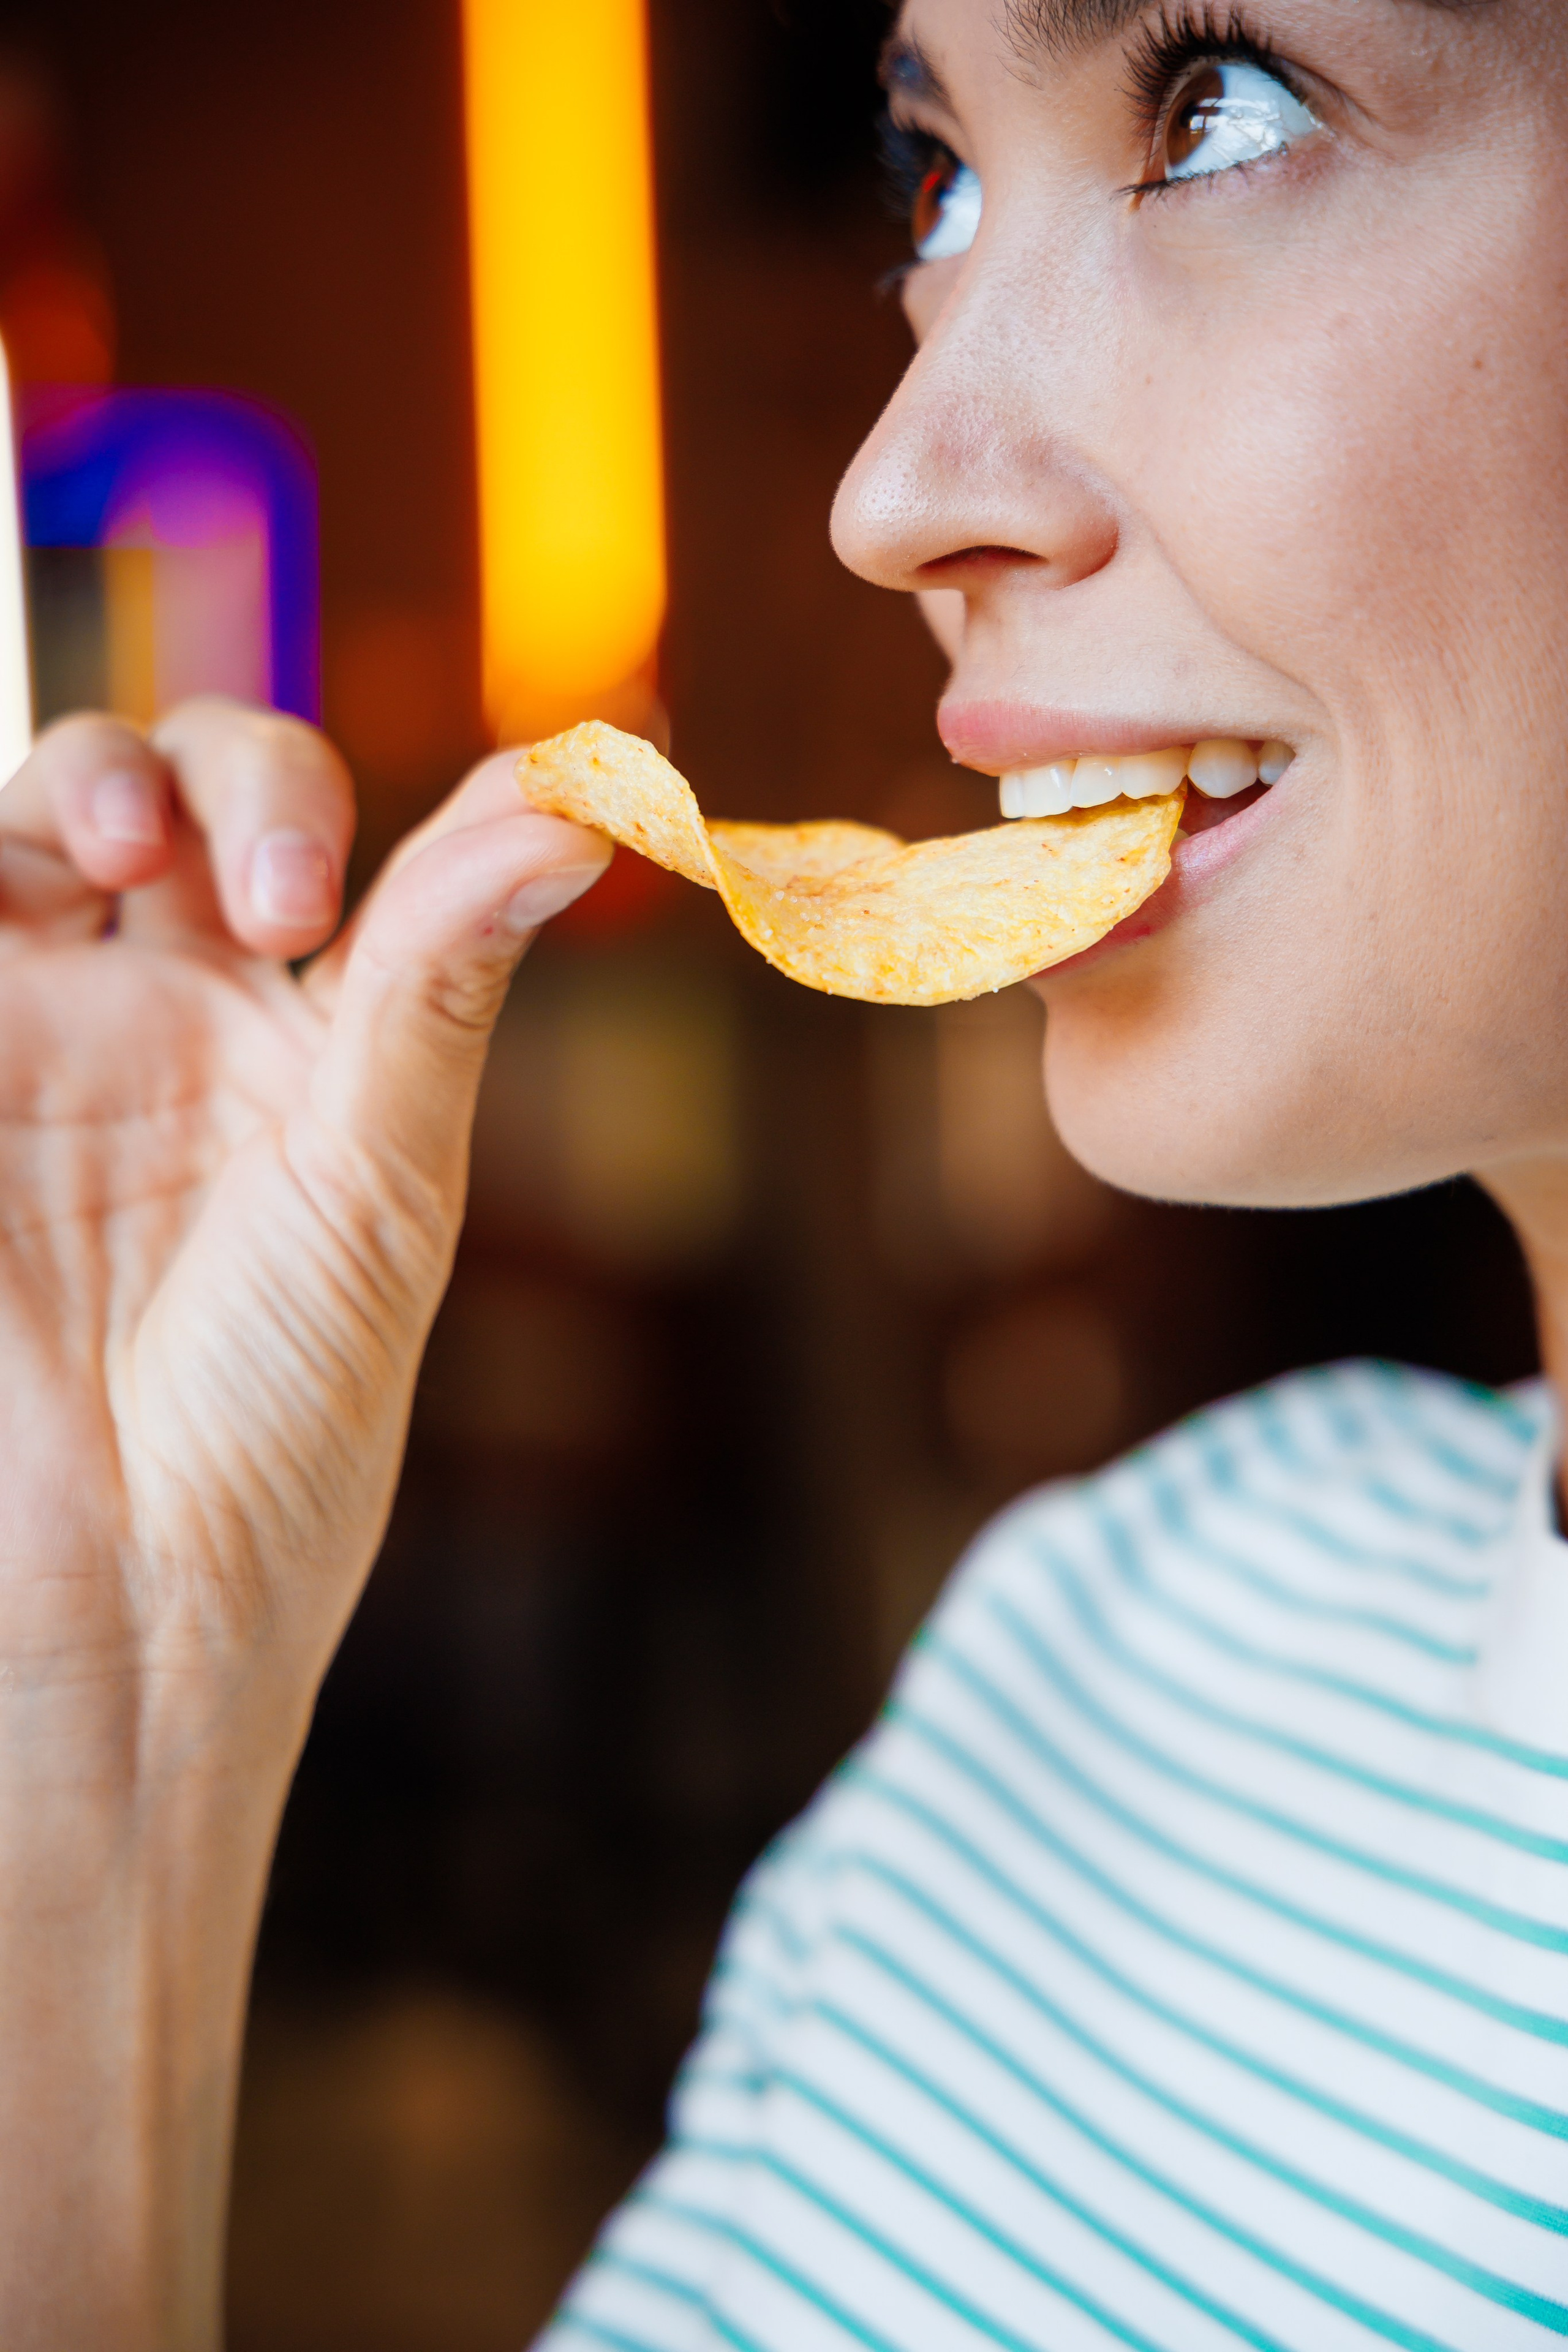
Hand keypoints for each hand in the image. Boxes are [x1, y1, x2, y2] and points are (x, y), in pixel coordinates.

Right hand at [0, 697, 608, 2347]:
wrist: (122, 1593)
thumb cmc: (276, 1418)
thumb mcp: (378, 1178)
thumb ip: (443, 971)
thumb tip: (592, 800)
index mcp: (280, 1031)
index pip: (294, 826)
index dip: (331, 785)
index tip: (445, 820)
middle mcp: (142, 1012)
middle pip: (154, 787)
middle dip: (202, 774)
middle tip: (277, 897)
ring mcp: (20, 1041)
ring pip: (21, 822)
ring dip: (76, 779)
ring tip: (120, 850)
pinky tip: (26, 893)